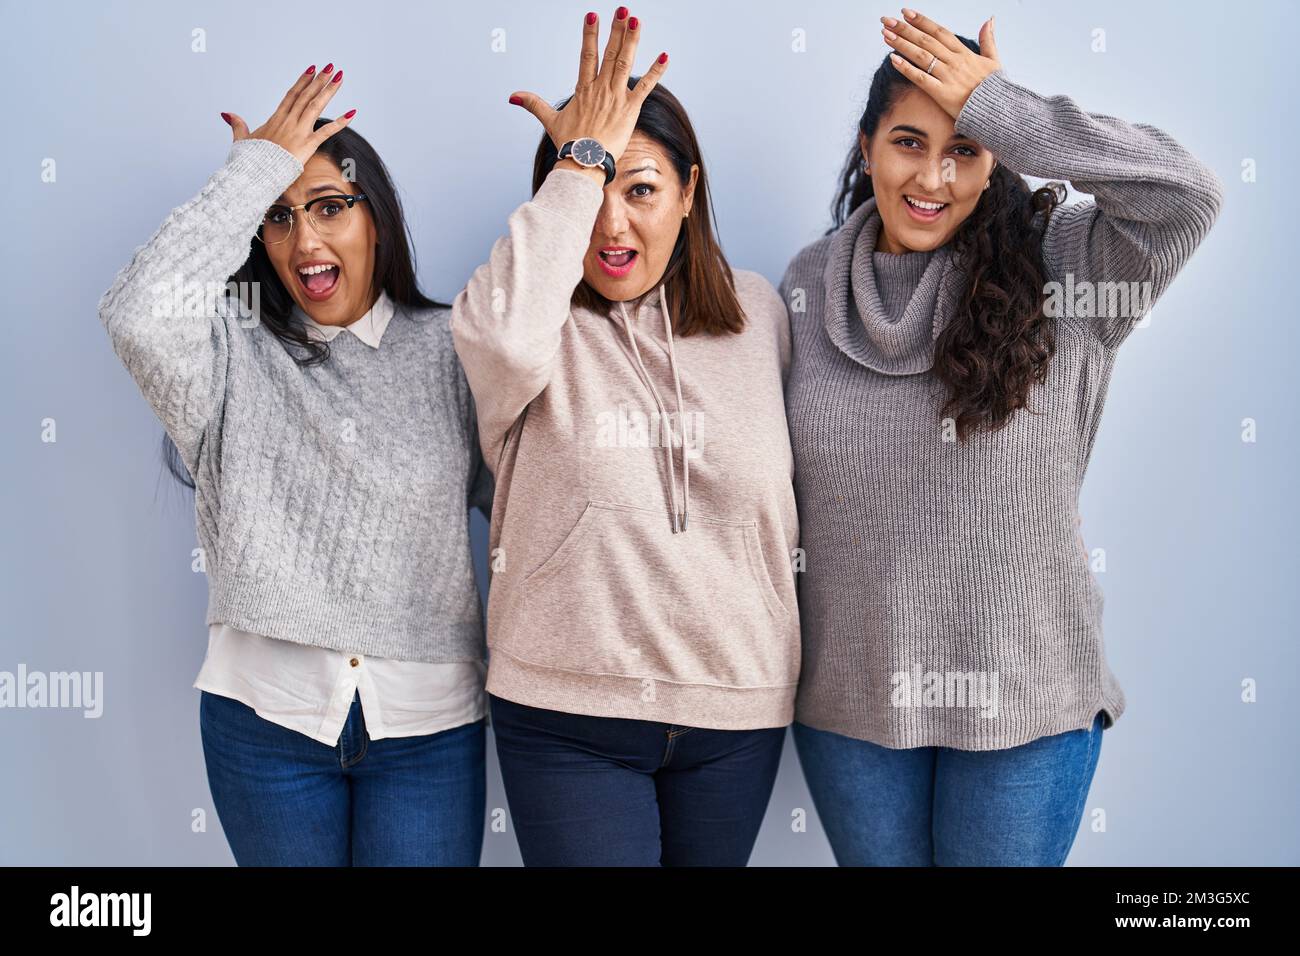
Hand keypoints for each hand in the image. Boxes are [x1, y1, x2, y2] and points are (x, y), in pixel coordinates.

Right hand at [221, 64, 355, 164]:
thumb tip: (227, 114)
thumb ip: (238, 125)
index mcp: (275, 119)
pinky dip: (340, 122)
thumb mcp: (241, 139)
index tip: (311, 69)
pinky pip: (326, 132)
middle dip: (319, 80)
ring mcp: (298, 132)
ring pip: (315, 106)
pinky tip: (352, 113)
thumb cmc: (247, 161)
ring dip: (328, 91)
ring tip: (340, 77)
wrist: (252, 174)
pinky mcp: (306, 145)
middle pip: (306, 96)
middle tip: (331, 67)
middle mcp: (288, 122)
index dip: (302, 82)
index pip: (291, 95)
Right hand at [508, 8, 667, 164]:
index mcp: (583, 89)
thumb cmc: (569, 144)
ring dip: (631, 41)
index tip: (593, 16)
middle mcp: (600, 89)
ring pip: (625, 63)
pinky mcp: (630, 110)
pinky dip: (656, 72)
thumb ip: (533, 104)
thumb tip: (512, 97)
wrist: (583, 163)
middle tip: (623, 10)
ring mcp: (616, 98)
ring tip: (636, 20)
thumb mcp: (550, 121)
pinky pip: (645, 87)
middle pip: (610, 54)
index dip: (590, 35)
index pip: (587, 56)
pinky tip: (665, 56)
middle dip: (616, 30)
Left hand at [880, 9, 1000, 119]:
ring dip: (901, 44)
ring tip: (885, 34)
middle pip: (926, 40)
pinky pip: (921, 78)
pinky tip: (892, 59)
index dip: (922, 21)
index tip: (907, 12)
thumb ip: (988, 39)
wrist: (998, 111)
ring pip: (921, 56)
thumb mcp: (994, 61)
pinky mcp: (942, 94)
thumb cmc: (995, 89)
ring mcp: (948, 77)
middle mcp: (955, 62)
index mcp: (965, 53)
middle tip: (887, 20)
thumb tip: (989, 19)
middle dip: (905, 29)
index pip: (939, 32)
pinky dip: (906, 68)